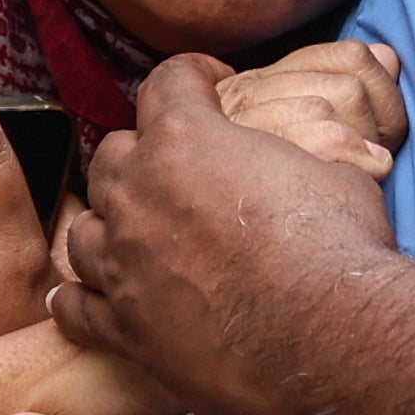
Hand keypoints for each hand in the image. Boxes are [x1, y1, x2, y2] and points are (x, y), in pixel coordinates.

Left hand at [55, 56, 398, 414]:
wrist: (331, 338)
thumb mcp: (332, 171)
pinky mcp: (124, 329)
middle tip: (178, 174)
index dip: (193, 76)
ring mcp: (122, 264)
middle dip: (143, 156)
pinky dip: (79, 300)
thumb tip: (320, 156)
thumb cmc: (338, 247)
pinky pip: (76, 308)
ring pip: (85, 230)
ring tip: (137, 236)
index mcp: (185, 139)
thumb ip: (296, 156)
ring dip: (110, 226)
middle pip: (113, 156)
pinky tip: (86, 298)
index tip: (211, 86)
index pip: (167, 81)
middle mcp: (137, 195)